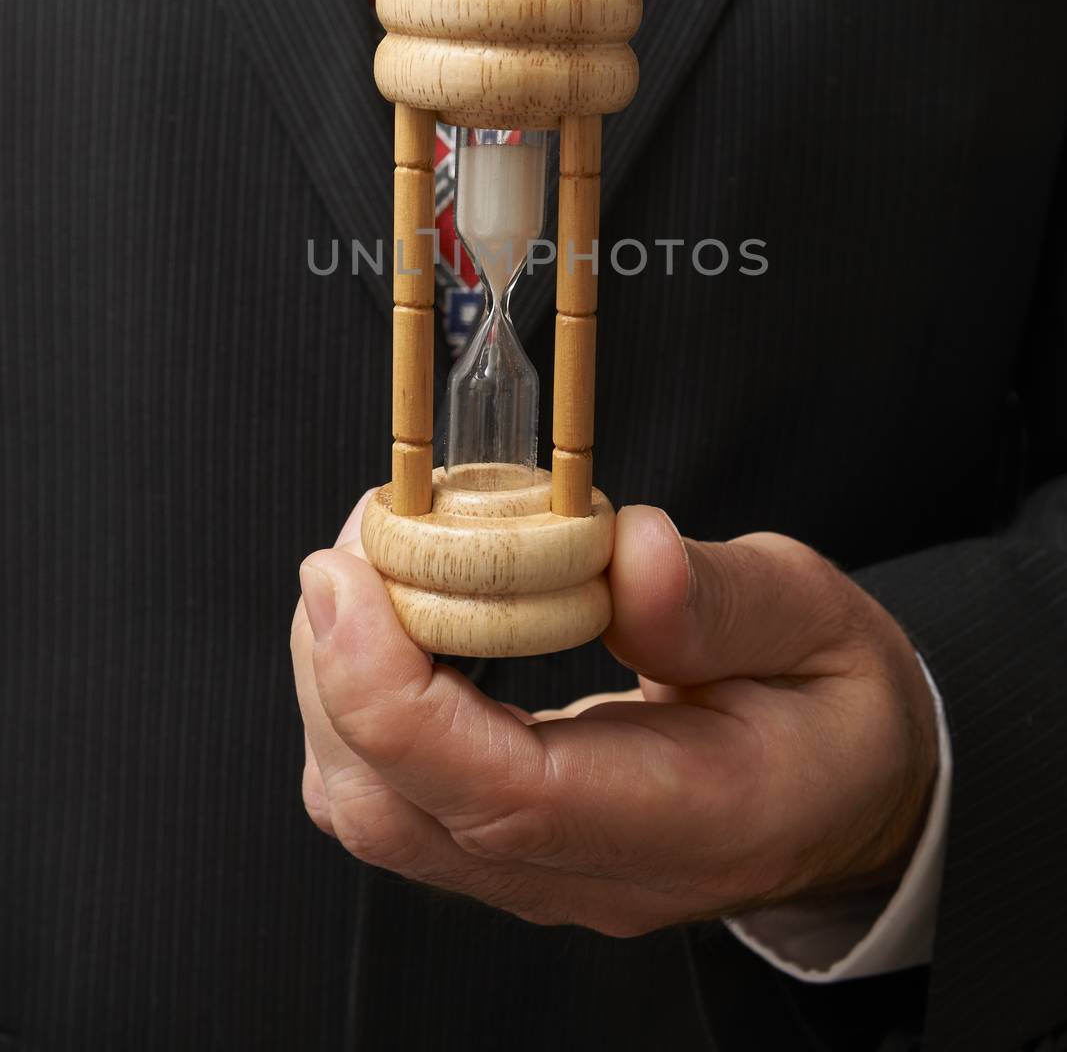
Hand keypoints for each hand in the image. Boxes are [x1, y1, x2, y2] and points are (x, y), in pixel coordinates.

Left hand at [291, 496, 937, 935]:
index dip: (395, 693)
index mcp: (693, 819)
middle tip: (353, 542)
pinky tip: (387, 624)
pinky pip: (401, 800)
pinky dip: (362, 707)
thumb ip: (722, 596)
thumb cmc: (835, 703)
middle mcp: (600, 873)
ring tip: (365, 569)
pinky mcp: (517, 850)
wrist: (853, 792)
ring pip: (382, 816)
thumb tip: (624, 550)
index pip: (506, 796)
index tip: (346, 580)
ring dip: (339, 687)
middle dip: (339, 673)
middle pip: (407, 815)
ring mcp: (549, 875)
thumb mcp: (816, 619)